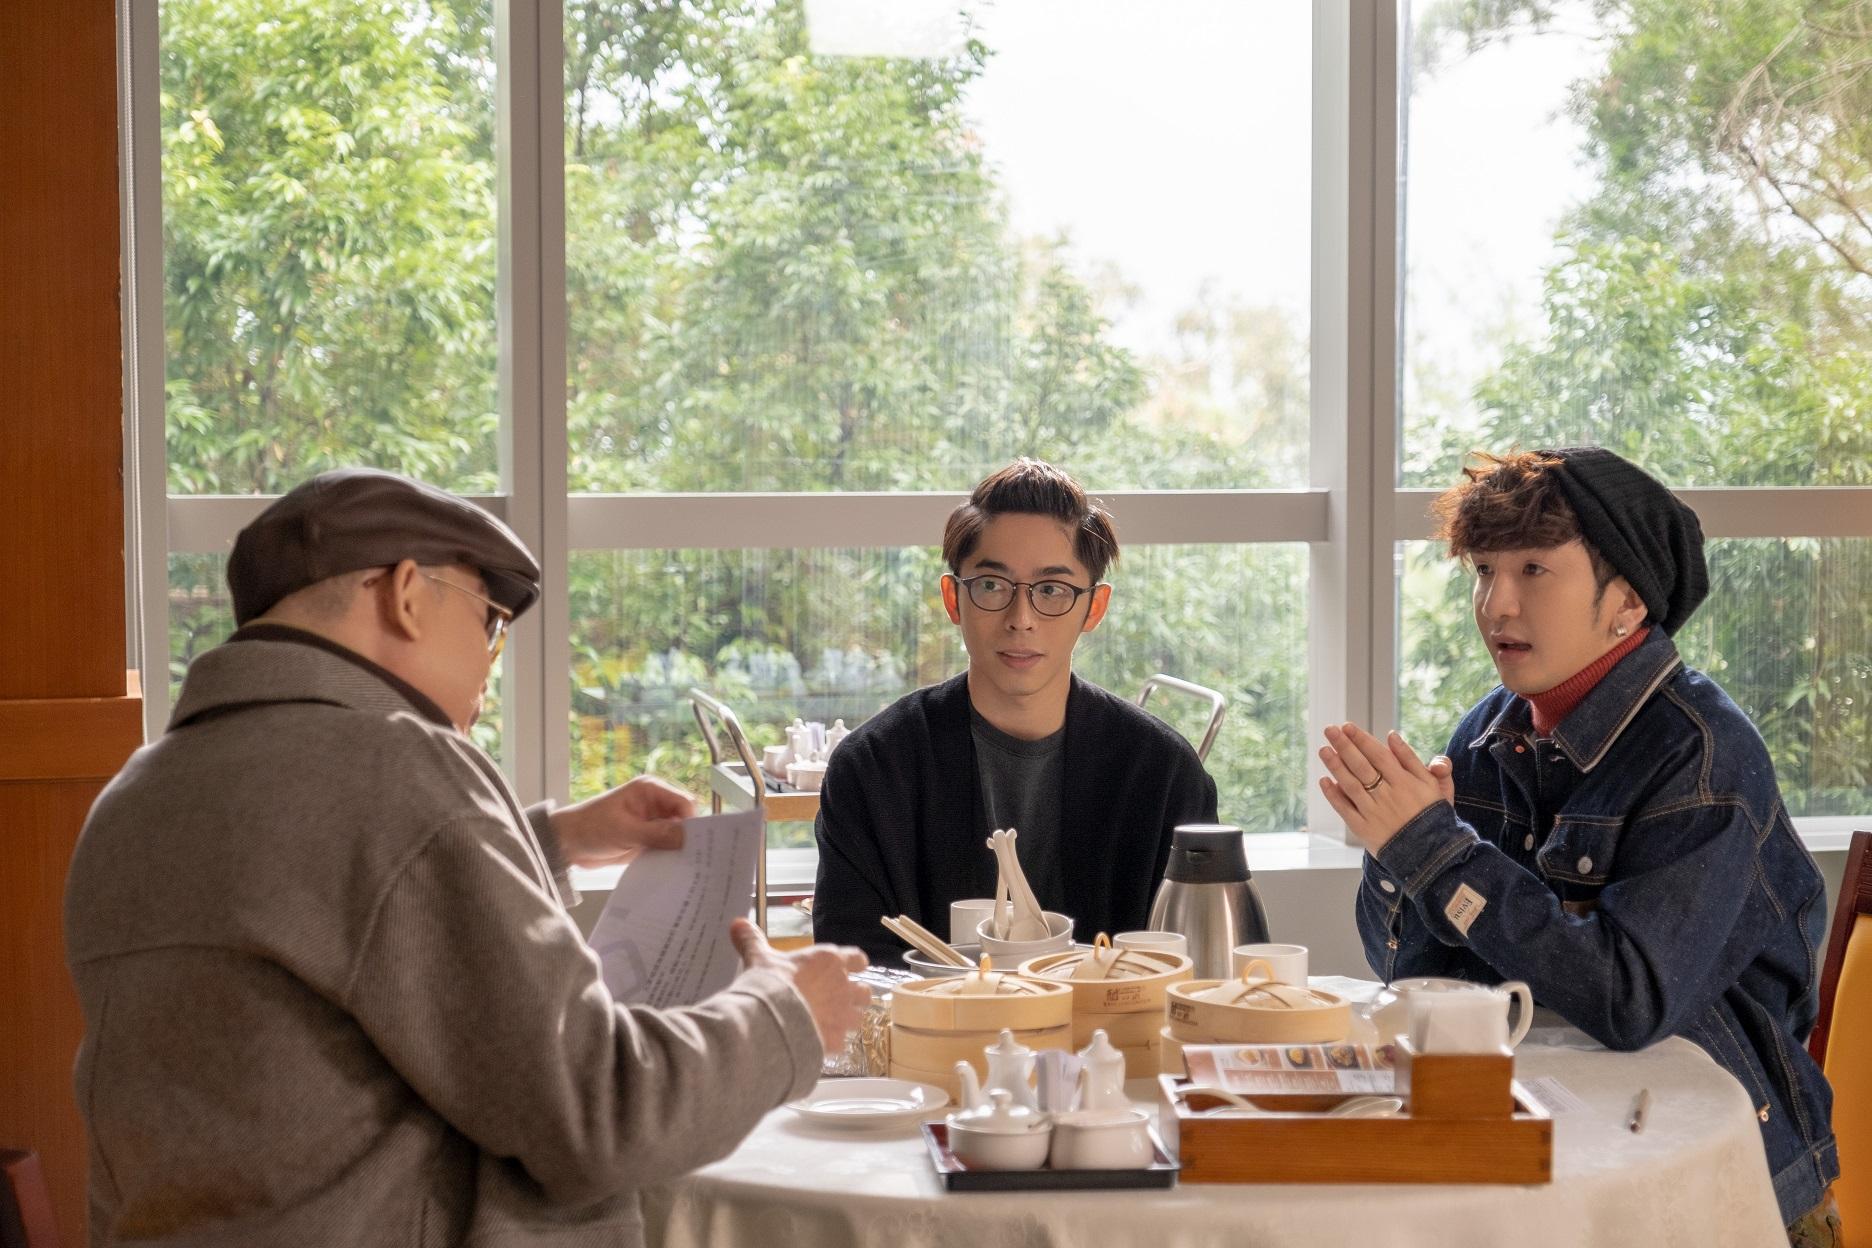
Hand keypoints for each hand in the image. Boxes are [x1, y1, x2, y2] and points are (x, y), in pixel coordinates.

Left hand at [550, 775, 693, 868]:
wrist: (566, 844)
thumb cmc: (588, 827)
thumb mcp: (624, 831)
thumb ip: (656, 834)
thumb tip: (686, 837)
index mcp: (650, 790)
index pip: (683, 802)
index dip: (691, 821)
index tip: (694, 843)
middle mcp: (654, 805)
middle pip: (684, 819)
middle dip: (687, 837)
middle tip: (692, 858)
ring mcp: (651, 823)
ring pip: (677, 836)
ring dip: (678, 849)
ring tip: (683, 866)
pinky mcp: (647, 840)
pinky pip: (665, 848)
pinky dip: (668, 857)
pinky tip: (670, 869)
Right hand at [730, 918, 871, 1056]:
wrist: (772, 1021)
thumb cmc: (771, 983)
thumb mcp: (759, 958)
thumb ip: (752, 940)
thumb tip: (737, 923)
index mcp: (830, 961)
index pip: (858, 959)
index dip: (854, 965)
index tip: (847, 969)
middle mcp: (843, 987)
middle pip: (865, 992)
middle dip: (855, 997)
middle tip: (838, 1000)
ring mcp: (843, 1016)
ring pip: (858, 1019)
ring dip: (846, 1020)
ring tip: (829, 1024)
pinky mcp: (836, 1040)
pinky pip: (842, 1044)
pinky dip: (832, 1044)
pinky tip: (818, 1043)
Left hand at [1318, 722, 1449, 856]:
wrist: (1432, 855)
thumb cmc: (1433, 815)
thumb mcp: (1435, 786)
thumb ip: (1412, 760)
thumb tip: (1392, 735)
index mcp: (1406, 782)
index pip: (1378, 755)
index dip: (1362, 740)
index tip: (1348, 726)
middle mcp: (1388, 796)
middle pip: (1361, 766)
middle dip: (1344, 746)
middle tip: (1330, 730)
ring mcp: (1374, 813)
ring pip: (1351, 785)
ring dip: (1335, 766)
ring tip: (1324, 750)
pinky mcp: (1364, 829)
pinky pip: (1345, 809)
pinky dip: (1334, 795)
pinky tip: (1324, 781)